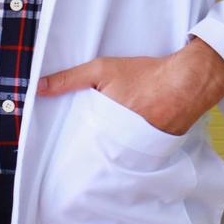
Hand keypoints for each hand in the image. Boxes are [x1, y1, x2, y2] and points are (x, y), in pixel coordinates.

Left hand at [36, 38, 223, 135]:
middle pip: (96, 151)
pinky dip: (127, 147)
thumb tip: (39, 86)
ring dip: (106, 148)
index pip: (79, 145)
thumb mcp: (101, 70)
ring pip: (114, 153)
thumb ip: (68, 79)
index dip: (69, 145)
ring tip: (99, 141)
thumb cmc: (144, 75)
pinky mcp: (153, 151)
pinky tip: (123, 137)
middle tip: (74, 147)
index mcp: (104, 128)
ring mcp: (138, 151)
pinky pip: (133, 153)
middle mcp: (120, 145)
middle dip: (86, 148)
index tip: (57, 148)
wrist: (185, 82)